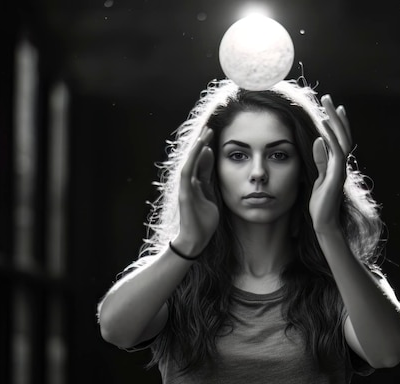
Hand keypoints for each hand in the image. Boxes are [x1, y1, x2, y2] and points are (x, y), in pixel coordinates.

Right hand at [173, 127, 218, 255]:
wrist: (196, 240)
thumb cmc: (203, 220)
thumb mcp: (210, 195)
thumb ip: (208, 177)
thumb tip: (209, 156)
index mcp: (196, 183)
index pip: (201, 161)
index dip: (206, 147)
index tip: (214, 134)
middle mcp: (188, 182)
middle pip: (194, 158)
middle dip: (202, 142)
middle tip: (210, 127)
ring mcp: (185, 187)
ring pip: (190, 161)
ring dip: (197, 147)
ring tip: (205, 133)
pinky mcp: (185, 193)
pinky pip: (188, 172)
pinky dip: (193, 159)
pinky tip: (200, 148)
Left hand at [310, 94, 352, 233]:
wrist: (324, 223)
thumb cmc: (320, 204)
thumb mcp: (318, 179)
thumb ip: (320, 161)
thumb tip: (318, 141)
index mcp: (337, 164)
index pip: (340, 139)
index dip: (338, 122)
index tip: (334, 107)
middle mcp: (342, 165)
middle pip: (343, 135)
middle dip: (336, 116)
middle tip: (328, 98)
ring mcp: (341, 171)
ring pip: (342, 141)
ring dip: (334, 123)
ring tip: (327, 107)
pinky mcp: (336, 178)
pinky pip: (336, 156)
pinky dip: (331, 142)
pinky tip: (323, 131)